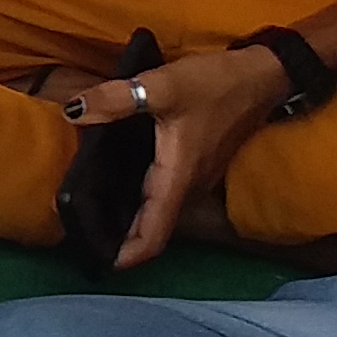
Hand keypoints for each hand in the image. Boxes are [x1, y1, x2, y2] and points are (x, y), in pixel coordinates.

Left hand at [57, 40, 285, 267]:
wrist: (263, 75)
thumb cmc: (216, 85)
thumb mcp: (162, 85)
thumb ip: (116, 98)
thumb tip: (73, 112)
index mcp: (178, 178)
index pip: (155, 235)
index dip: (128, 254)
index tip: (99, 262)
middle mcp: (189, 186)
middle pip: (154, 226)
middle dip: (120, 236)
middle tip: (78, 230)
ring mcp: (197, 176)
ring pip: (160, 209)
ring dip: (131, 217)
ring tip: (90, 209)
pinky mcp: (198, 163)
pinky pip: (166, 190)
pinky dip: (142, 195)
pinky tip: (116, 178)